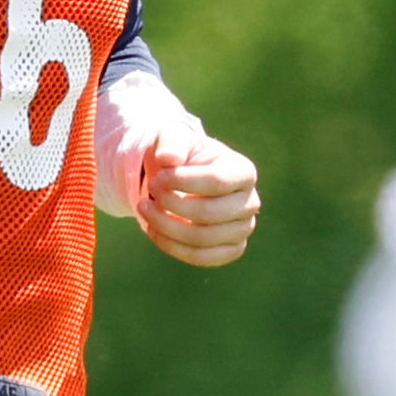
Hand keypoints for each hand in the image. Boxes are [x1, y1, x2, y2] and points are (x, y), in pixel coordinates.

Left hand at [133, 132, 262, 265]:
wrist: (178, 181)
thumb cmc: (180, 156)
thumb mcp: (172, 138)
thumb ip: (170, 142)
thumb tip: (169, 159)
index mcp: (243, 171)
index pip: (217, 182)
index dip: (182, 182)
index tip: (156, 178)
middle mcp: (250, 202)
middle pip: (209, 213)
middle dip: (170, 205)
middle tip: (147, 194)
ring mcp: (243, 229)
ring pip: (203, 239)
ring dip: (166, 226)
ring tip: (145, 209)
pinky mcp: (230, 250)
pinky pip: (202, 257)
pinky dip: (172, 246)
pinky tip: (153, 230)